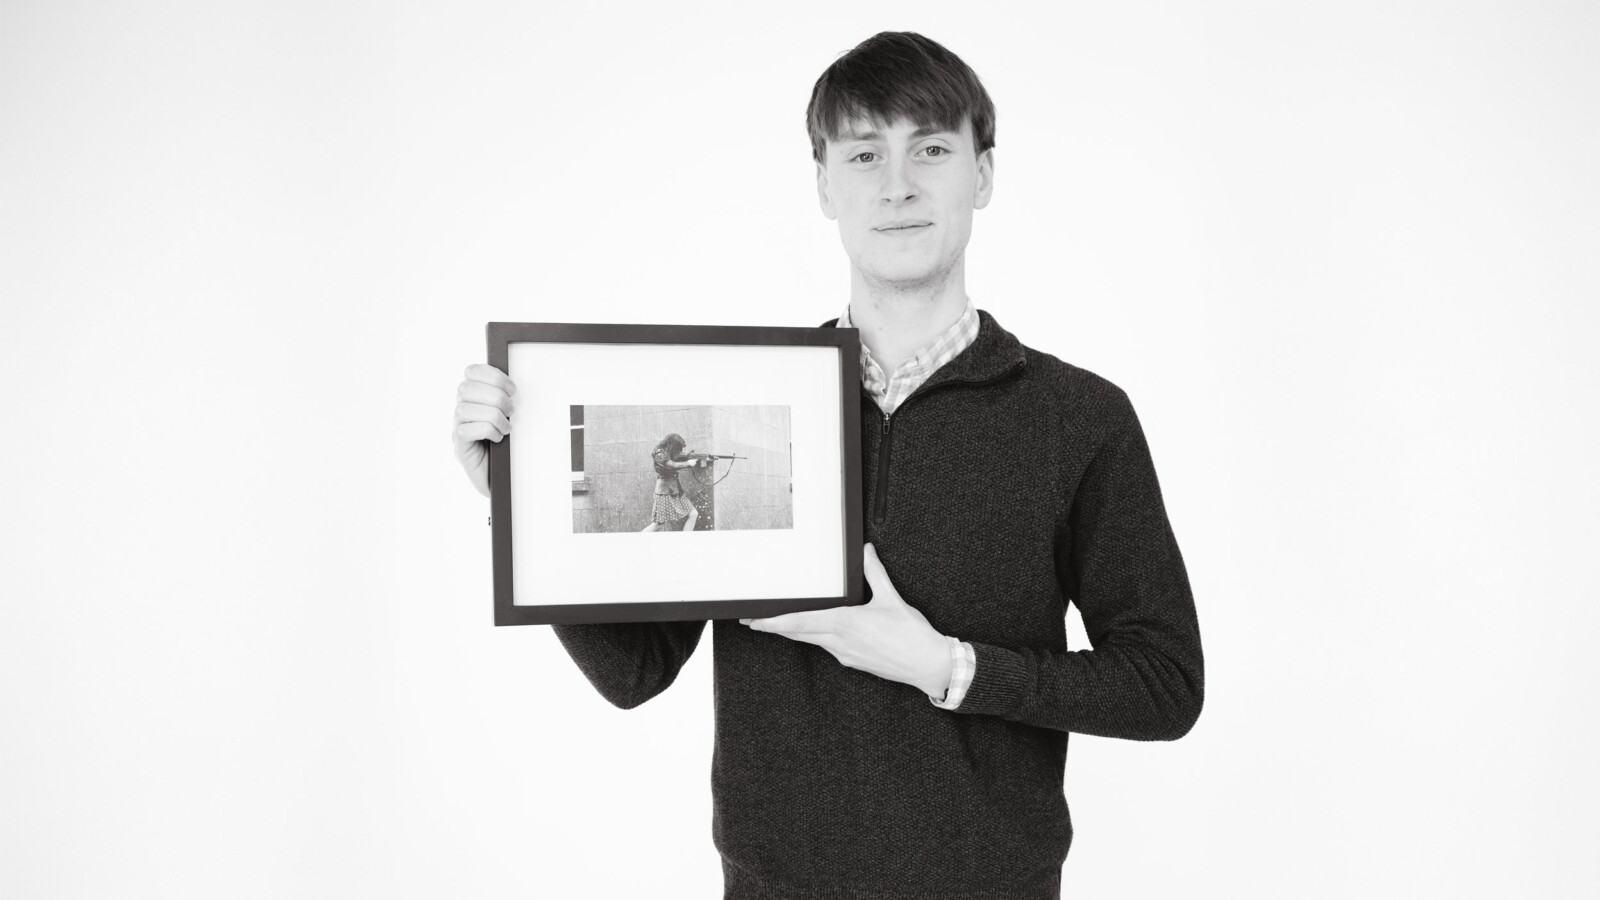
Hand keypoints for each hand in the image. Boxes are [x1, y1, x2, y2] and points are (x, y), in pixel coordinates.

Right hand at [453, 363, 516, 497]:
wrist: (502, 478)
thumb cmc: (506, 446)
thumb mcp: (509, 417)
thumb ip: (506, 399)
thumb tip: (513, 388)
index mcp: (474, 398)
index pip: (471, 372)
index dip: (492, 375)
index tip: (512, 389)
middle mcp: (461, 411)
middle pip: (466, 388)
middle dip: (495, 396)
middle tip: (511, 411)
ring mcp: (457, 428)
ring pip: (465, 408)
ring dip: (493, 416)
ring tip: (506, 428)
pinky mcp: (460, 446)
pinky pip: (466, 430)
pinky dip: (487, 431)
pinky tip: (497, 438)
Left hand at [741, 543, 952, 696]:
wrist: (929, 665)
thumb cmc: (912, 634)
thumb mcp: (892, 598)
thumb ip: (875, 573)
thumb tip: (866, 551)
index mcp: (846, 623)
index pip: (801, 622)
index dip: (775, 622)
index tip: (756, 621)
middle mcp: (840, 642)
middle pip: (799, 633)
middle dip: (775, 627)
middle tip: (753, 621)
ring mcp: (845, 655)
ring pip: (812, 641)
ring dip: (793, 632)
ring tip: (776, 624)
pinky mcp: (853, 662)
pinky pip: (828, 647)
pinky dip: (815, 637)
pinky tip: (816, 631)